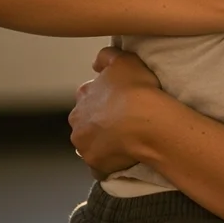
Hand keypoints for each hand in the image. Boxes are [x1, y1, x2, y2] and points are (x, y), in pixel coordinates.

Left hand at [69, 47, 162, 178]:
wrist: (146, 121)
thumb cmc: (136, 89)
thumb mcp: (123, 59)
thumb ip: (106, 56)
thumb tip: (96, 64)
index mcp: (83, 97)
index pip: (88, 98)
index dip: (104, 99)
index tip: (119, 101)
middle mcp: (77, 121)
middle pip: (87, 122)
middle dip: (99, 123)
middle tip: (123, 122)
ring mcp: (85, 146)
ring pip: (92, 144)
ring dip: (104, 143)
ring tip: (127, 140)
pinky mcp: (96, 165)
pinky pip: (102, 166)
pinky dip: (110, 163)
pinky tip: (125, 158)